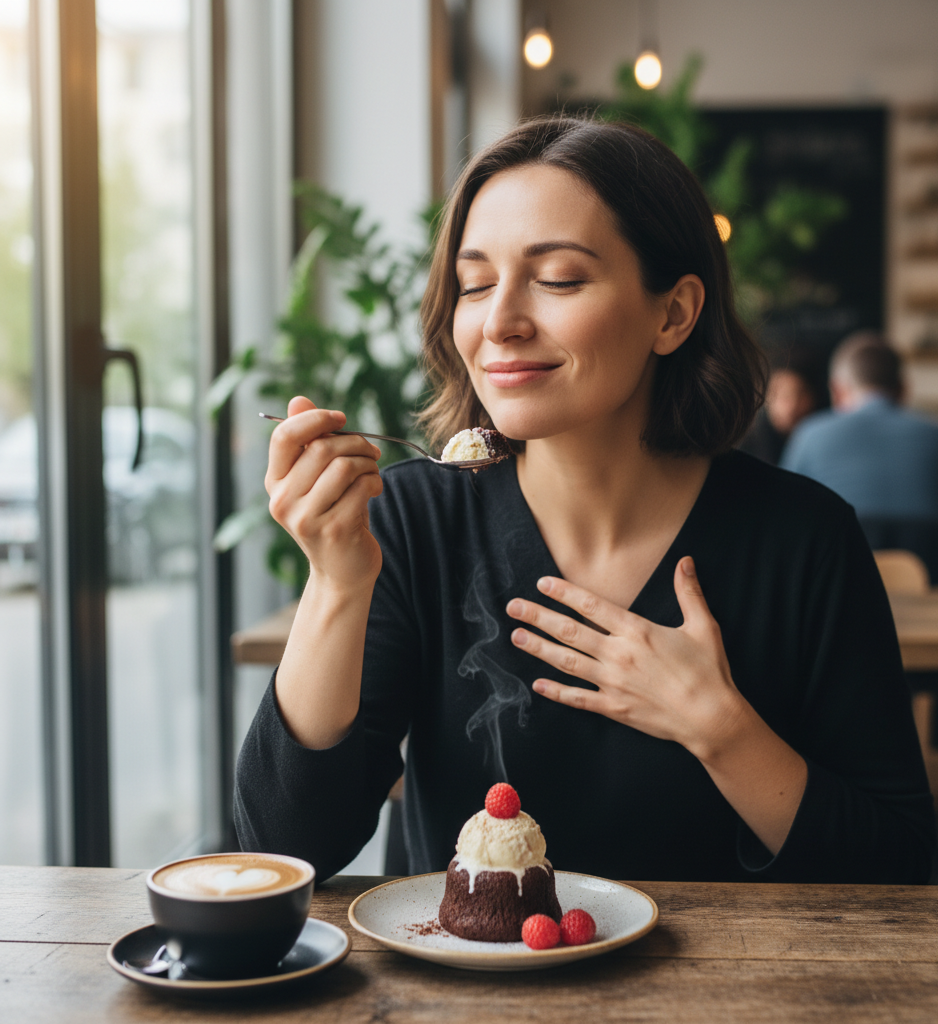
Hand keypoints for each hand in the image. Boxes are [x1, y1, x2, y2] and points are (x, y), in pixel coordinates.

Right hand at [265, 396, 383, 589]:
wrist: (343, 571)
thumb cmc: (333, 515)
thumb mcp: (317, 479)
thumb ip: (308, 441)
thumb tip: (298, 400)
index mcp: (275, 483)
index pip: (284, 436)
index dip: (315, 419)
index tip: (341, 419)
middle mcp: (283, 501)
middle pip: (321, 448)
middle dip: (354, 442)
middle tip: (371, 451)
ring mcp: (306, 518)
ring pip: (343, 466)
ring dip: (368, 463)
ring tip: (373, 472)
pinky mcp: (333, 530)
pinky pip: (361, 488)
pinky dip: (375, 482)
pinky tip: (374, 490)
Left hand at [506, 557, 743, 758]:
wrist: (712, 719)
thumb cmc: (709, 672)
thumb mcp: (703, 627)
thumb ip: (689, 592)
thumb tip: (685, 561)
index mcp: (637, 631)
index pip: (592, 606)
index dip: (564, 593)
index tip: (543, 584)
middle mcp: (619, 655)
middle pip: (570, 631)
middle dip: (538, 617)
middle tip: (513, 608)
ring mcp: (613, 683)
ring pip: (567, 662)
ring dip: (539, 649)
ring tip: (517, 637)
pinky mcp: (614, 708)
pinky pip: (578, 698)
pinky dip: (556, 692)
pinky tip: (537, 685)